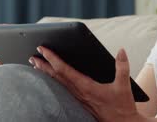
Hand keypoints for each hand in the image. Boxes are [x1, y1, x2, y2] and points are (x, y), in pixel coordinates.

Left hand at [31, 46, 147, 121]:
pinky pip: (63, 90)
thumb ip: (122, 67)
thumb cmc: (122, 106)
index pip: (64, 70)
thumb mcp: (124, 85)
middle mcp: (79, 93)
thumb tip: (121, 51)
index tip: (43, 49)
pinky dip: (54, 82)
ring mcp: (78, 98)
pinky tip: (51, 79)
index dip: (53, 58)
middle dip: (44, 65)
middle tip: (32, 56)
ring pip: (58, 84)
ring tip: (36, 66)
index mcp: (87, 87)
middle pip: (56, 77)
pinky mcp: (80, 102)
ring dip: (46, 74)